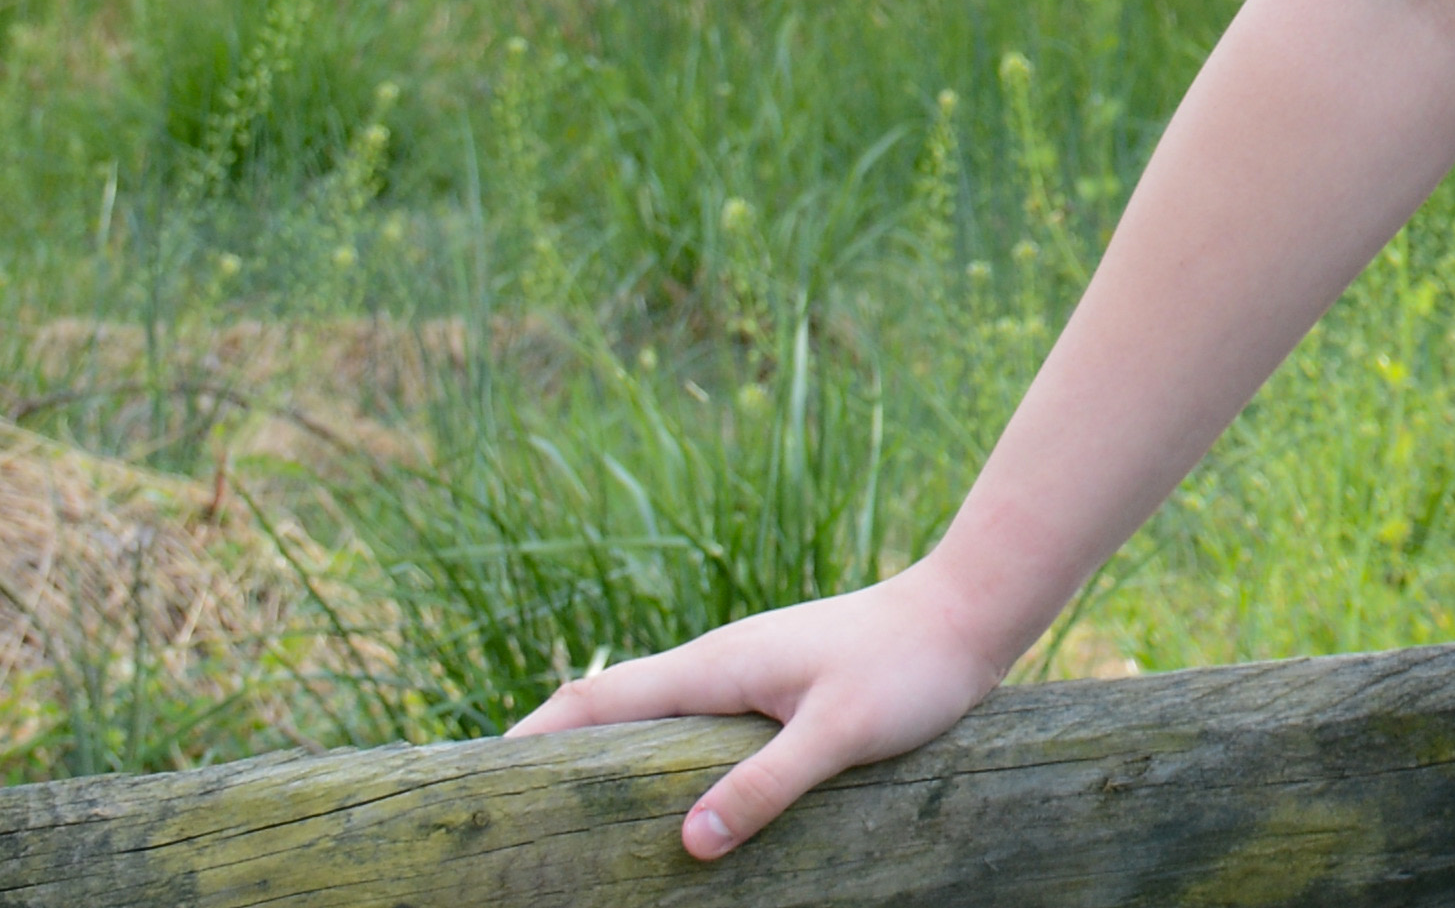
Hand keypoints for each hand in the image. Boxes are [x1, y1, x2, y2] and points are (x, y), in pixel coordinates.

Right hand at [508, 559, 1041, 859]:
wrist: (970, 611)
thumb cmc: (908, 666)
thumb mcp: (838, 733)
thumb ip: (766, 785)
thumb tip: (688, 844)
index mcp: (715, 665)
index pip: (599, 699)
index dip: (536, 734)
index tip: (484, 773)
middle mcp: (719, 661)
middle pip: (613, 708)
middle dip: (557, 750)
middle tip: (512, 812)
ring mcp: (746, 671)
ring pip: (653, 714)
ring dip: (608, 754)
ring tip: (572, 815)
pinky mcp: (775, 685)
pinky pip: (694, 721)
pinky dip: (659, 752)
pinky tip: (667, 795)